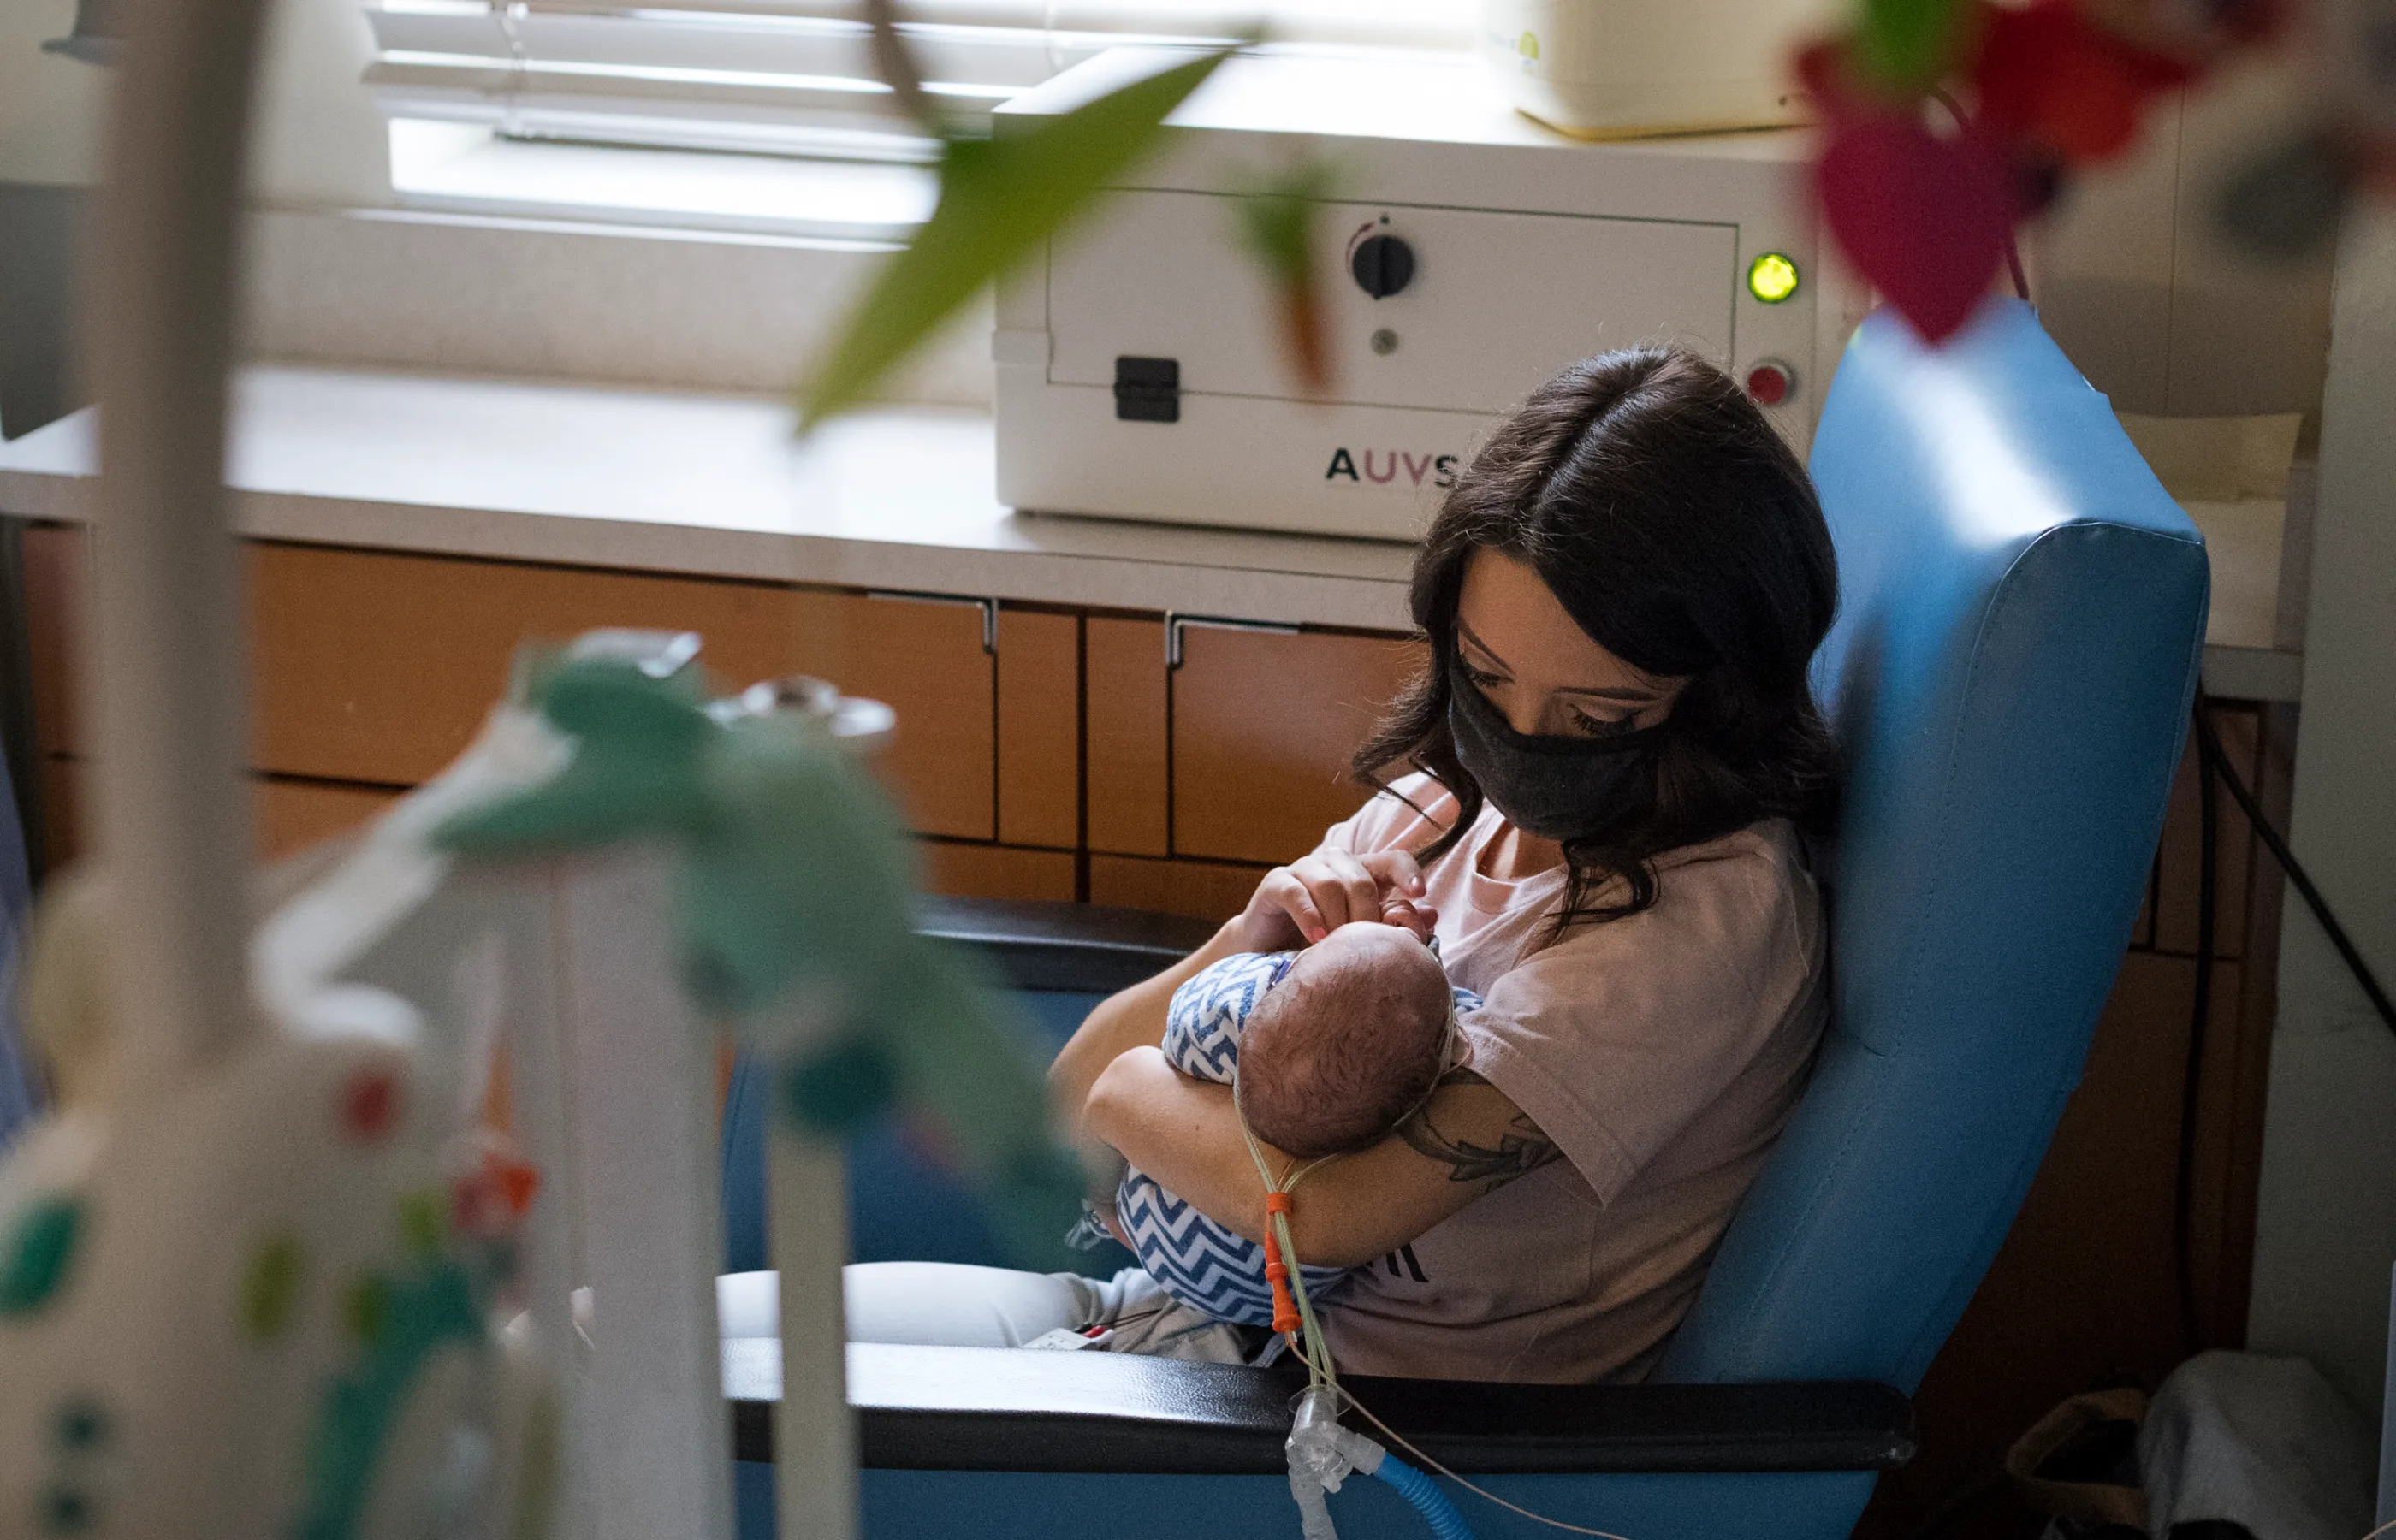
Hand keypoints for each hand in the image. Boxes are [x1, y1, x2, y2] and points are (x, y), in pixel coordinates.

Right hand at [1230, 846, 1434, 948]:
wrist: (1267, 953)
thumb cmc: (1320, 944)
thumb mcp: (1360, 937)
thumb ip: (1393, 924)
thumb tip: (1432, 914)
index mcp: (1359, 871)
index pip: (1392, 860)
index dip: (1407, 872)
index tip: (1419, 893)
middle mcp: (1332, 863)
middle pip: (1360, 879)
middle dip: (1367, 916)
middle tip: (1366, 948)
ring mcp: (1302, 869)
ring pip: (1330, 883)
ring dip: (1338, 919)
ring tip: (1338, 948)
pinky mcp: (1274, 883)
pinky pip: (1296, 892)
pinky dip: (1309, 916)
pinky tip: (1316, 939)